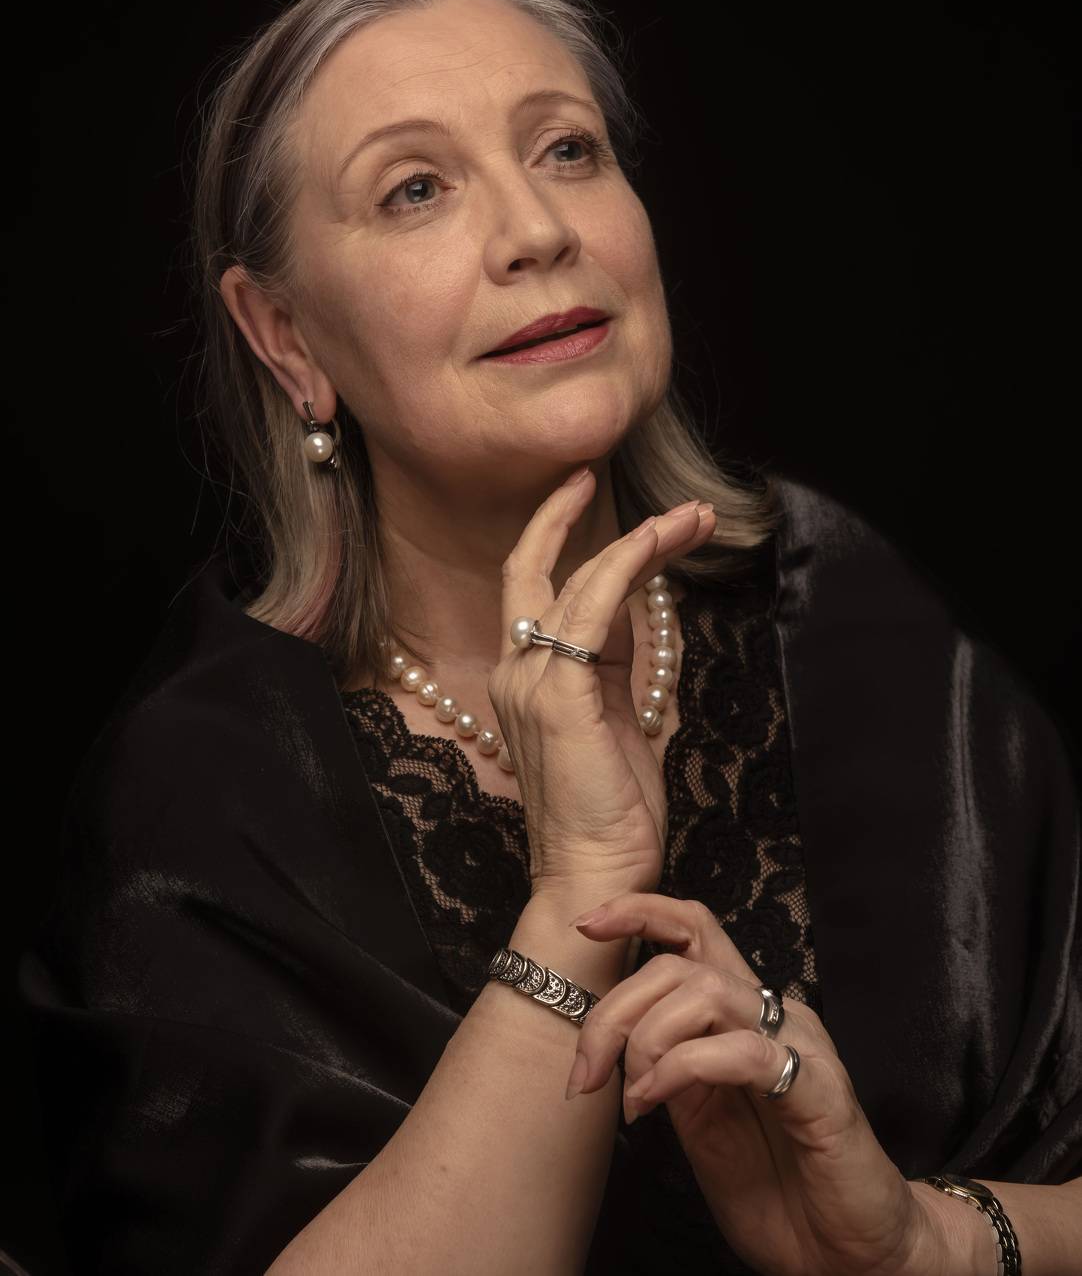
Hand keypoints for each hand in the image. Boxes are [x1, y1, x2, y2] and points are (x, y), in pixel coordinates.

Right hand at [489, 468, 715, 897]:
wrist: (595, 875)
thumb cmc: (611, 813)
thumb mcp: (622, 725)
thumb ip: (624, 670)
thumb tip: (645, 618)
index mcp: (529, 680)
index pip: (538, 591)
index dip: (560, 537)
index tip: (593, 496)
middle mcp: (517, 671)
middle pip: (535, 568)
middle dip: (573, 515)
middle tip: (613, 475)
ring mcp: (531, 681)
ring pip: (577, 579)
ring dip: (639, 539)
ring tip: (691, 517)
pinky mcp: (558, 694)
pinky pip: (592, 608)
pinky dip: (627, 566)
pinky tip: (660, 542)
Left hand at [564, 892, 941, 1275]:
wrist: (846, 1253)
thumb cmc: (778, 1188)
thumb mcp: (701, 1122)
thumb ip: (667, 1072)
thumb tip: (611, 1047)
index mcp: (741, 1015)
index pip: (694, 931)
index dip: (639, 914)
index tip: (586, 926)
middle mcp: (770, 1014)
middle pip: (679, 965)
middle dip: (614, 1011)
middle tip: (586, 1074)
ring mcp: (799, 1044)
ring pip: (706, 992)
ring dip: (647, 1039)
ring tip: (632, 1097)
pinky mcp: (819, 1086)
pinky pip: (742, 1051)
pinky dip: (683, 1067)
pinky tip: (654, 1100)